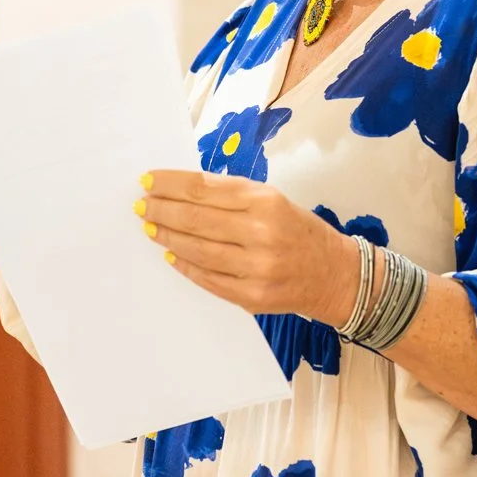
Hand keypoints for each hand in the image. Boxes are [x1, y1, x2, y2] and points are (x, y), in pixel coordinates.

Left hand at [136, 170, 359, 325]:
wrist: (334, 274)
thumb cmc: (298, 231)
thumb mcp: (272, 199)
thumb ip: (231, 195)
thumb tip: (183, 190)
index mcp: (265, 201)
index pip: (203, 188)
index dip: (169, 184)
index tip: (147, 180)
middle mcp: (261, 232)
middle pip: (195, 219)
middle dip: (161, 210)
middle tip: (141, 205)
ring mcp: (256, 268)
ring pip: (197, 250)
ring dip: (168, 237)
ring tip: (151, 227)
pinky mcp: (252, 296)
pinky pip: (208, 279)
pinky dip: (186, 266)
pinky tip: (171, 255)